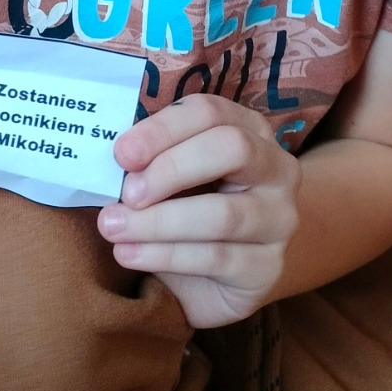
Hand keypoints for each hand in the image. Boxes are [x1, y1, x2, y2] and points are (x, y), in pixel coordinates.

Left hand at [99, 97, 300, 329]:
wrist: (222, 277)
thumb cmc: (190, 212)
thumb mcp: (172, 178)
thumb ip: (151, 162)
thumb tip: (114, 159)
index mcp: (250, 131)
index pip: (210, 113)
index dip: (162, 129)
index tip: (121, 154)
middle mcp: (277, 169)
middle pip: (231, 149)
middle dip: (170, 169)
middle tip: (126, 193)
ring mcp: (279, 220)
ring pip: (222, 214)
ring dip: (157, 222)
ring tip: (112, 228)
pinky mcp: (268, 267)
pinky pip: (215, 258)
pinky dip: (163, 256)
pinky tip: (129, 254)